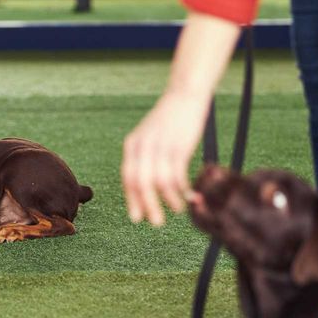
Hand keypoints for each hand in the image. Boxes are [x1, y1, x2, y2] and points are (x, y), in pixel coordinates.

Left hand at [121, 12, 240, 225]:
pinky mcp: (179, 146)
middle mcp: (143, 146)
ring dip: (168, 201)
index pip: (128, 179)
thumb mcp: (150, 136)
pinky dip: (182, 190)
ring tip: (178, 210)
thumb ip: (145, 157)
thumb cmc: (170, 119)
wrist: (185, 94)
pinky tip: (189, 196)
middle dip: (148, 206)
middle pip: (141, 184)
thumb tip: (147, 186)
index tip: (137, 218)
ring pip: (159, 183)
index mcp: (132, 145)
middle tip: (156, 222)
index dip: (132, 200)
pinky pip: (177, 175)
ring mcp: (160, 146)